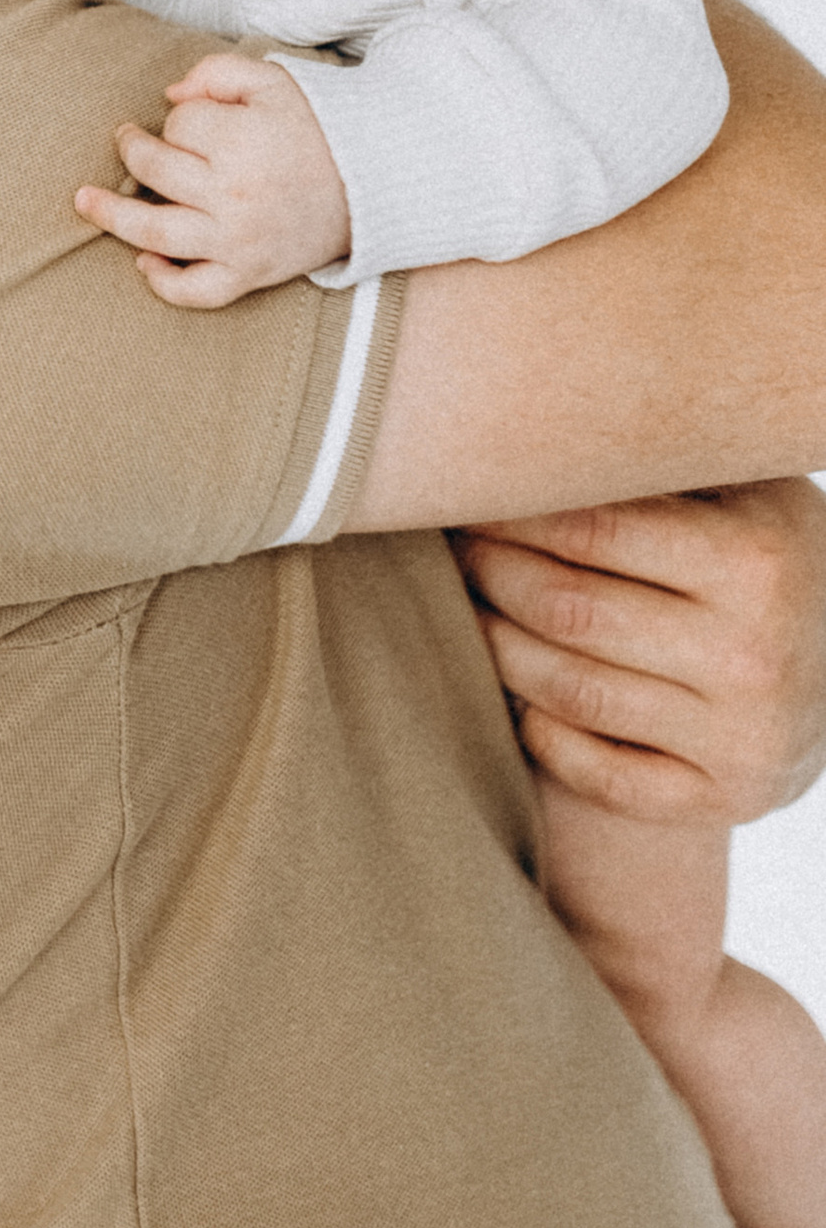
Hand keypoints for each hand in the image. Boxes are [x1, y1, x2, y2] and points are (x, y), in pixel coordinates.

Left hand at [76, 51, 353, 306]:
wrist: (374, 185)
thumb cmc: (318, 128)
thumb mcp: (274, 81)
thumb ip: (216, 73)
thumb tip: (168, 95)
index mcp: (244, 141)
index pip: (178, 124)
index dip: (180, 118)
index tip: (196, 119)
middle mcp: (235, 195)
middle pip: (155, 171)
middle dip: (133, 151)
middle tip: (128, 140)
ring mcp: (239, 241)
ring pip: (156, 232)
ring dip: (112, 216)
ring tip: (85, 201)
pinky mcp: (250, 274)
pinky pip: (197, 291)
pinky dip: (165, 283)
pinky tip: (144, 263)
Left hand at [453, 479, 825, 824]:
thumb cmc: (773, 553)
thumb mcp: (745, 491)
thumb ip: (657, 465)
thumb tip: (525, 428)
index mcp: (755, 561)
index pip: (589, 529)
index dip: (508, 511)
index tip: (465, 494)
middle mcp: (751, 656)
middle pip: (566, 610)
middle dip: (490, 572)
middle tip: (453, 545)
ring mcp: (742, 738)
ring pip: (568, 691)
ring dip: (497, 646)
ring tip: (470, 608)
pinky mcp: (726, 799)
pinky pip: (600, 773)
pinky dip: (542, 731)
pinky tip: (519, 692)